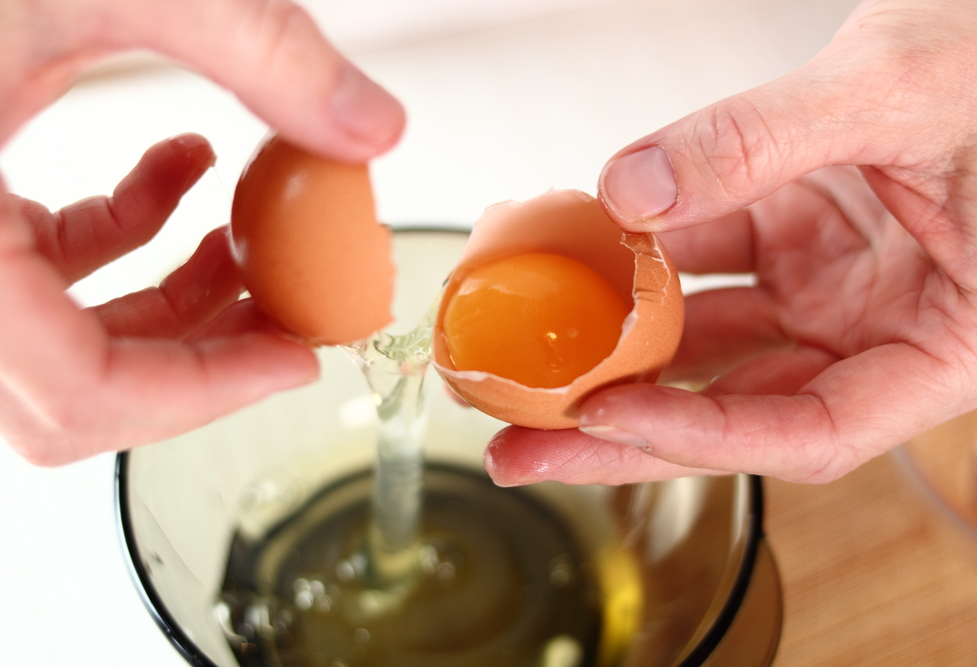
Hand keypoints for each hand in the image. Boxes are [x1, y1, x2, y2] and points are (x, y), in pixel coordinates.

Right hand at [0, 0, 404, 464]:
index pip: (77, 386)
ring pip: (57, 338)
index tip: (294, 358)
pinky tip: (181, 174)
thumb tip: (370, 125)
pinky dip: (121, 241)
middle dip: (196, 359)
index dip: (206, 391)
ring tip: (248, 245)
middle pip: (70, 387)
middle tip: (285, 318)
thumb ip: (261, 50)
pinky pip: (35, 268)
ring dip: (168, 303)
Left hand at [486, 0, 976, 485]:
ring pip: (712, 343)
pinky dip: (645, 263)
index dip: (701, 436)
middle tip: (525, 447)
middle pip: (738, 408)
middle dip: (623, 431)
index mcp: (950, 344)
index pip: (812, 430)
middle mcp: (883, 330)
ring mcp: (837, 286)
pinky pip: (709, 263)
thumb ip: (759, 140)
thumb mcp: (897, 90)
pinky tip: (584, 260)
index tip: (605, 415)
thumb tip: (631, 191)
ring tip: (529, 362)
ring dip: (618, 352)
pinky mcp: (801, 239)